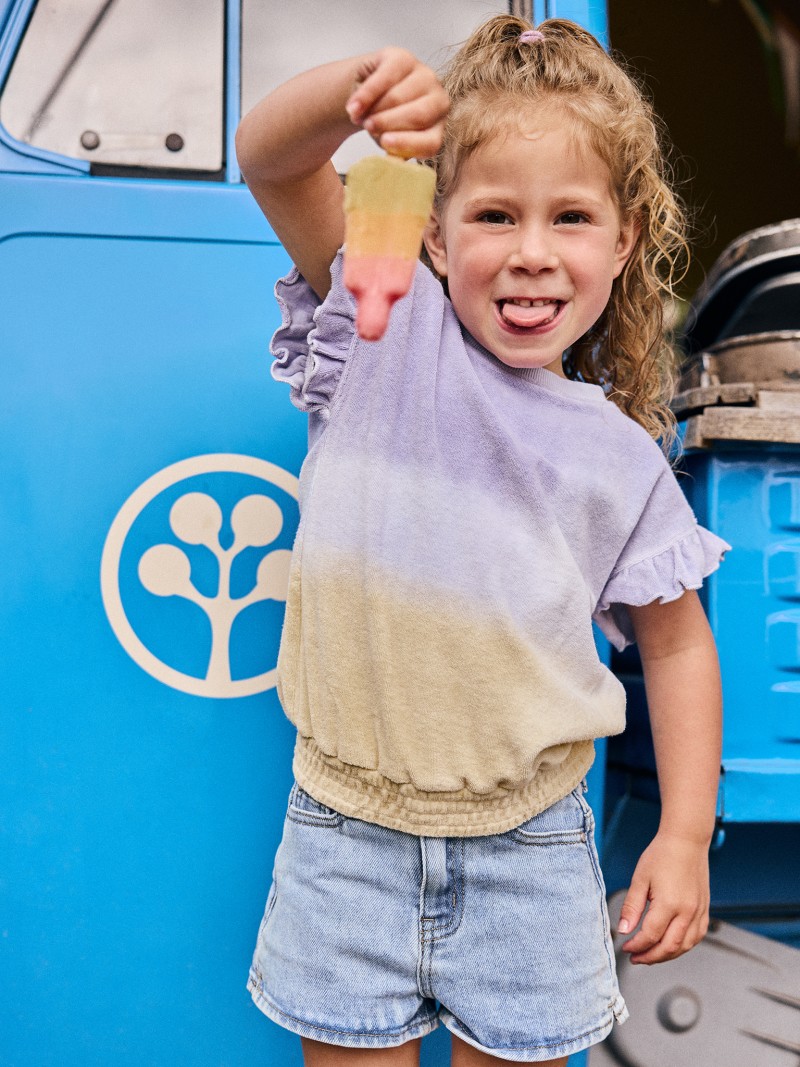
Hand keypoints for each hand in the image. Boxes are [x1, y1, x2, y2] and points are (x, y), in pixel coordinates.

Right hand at [345, 48, 448, 159]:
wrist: (368, 95)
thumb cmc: (383, 122)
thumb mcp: (389, 142)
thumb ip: (394, 153)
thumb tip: (390, 163)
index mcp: (438, 128)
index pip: (431, 142)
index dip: (407, 144)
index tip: (383, 143)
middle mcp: (439, 100)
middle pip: (417, 116)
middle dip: (388, 123)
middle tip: (368, 128)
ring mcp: (424, 75)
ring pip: (398, 97)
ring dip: (373, 111)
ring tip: (358, 118)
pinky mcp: (403, 58)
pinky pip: (383, 79)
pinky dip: (364, 96)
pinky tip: (353, 107)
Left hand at [618, 830, 710, 963]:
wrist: (686, 841)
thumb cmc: (661, 855)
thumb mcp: (640, 879)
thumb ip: (631, 907)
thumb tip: (623, 930)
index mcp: (669, 904)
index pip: (651, 936)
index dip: (636, 946)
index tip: (625, 947)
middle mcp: (687, 912)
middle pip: (669, 947)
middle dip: (650, 957)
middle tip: (635, 958)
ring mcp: (699, 912)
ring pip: (685, 946)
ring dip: (667, 955)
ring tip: (650, 955)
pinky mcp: (704, 910)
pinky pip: (696, 937)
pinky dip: (683, 946)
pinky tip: (670, 945)